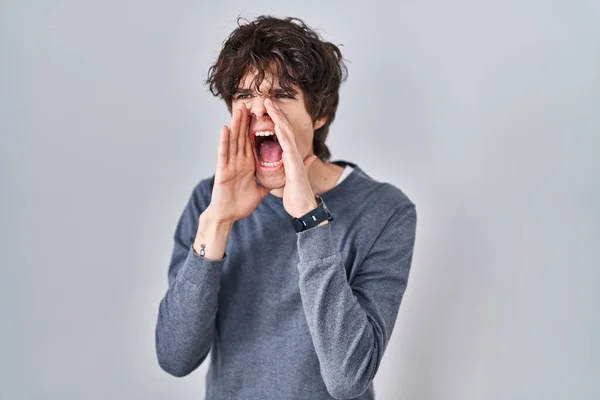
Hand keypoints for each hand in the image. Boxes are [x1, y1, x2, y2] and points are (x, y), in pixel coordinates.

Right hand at [206, 104, 269, 222]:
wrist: (229, 216)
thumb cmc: (242, 204)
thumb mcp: (262, 189)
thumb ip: (272, 181)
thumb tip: (285, 176)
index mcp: (248, 164)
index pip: (252, 142)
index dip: (256, 127)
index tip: (261, 113)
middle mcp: (238, 161)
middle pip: (242, 136)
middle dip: (245, 120)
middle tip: (248, 102)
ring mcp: (229, 164)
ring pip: (233, 140)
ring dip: (235, 124)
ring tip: (237, 108)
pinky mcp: (222, 171)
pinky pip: (223, 153)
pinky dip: (224, 141)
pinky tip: (225, 128)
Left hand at [264, 98, 318, 217]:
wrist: (304, 209)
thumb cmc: (298, 194)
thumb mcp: (295, 177)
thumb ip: (302, 165)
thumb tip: (310, 157)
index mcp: (291, 156)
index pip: (284, 134)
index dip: (277, 121)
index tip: (269, 109)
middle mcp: (294, 155)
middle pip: (285, 129)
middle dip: (276, 114)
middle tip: (267, 100)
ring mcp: (295, 159)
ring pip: (287, 134)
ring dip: (278, 119)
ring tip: (270, 106)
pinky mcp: (295, 166)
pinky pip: (288, 148)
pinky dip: (283, 136)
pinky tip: (277, 127)